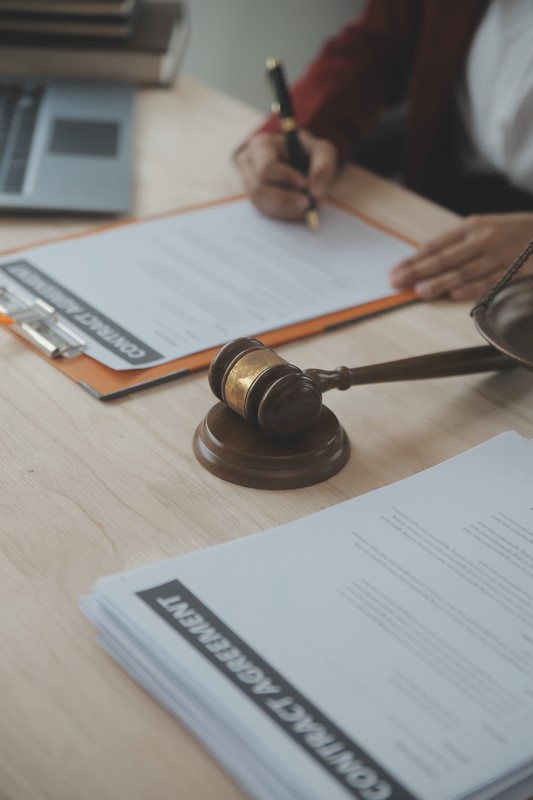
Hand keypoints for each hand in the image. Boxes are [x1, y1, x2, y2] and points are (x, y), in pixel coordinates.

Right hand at [234, 130, 337, 220]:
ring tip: (309, 206)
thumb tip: (315, 192)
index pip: (266, 167)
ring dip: (287, 209)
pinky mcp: (254, 200)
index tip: (304, 183)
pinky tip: (300, 211)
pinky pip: (266, 213)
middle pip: (259, 188)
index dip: (285, 178)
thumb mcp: (322, 151)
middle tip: (308, 203)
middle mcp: (248, 165)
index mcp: (260, 146)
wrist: (300, 162)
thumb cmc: (308, 153)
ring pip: (262, 204)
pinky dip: (286, 215)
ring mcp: (248, 184)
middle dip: (285, 199)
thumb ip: (323, 166)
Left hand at [389, 213, 532, 300]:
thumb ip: (457, 245)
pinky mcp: (514, 270)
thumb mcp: (483, 227)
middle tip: (397, 283)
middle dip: (418, 272)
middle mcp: (482, 239)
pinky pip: (490, 281)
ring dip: (440, 283)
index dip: (414, 260)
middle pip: (445, 258)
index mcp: (471, 226)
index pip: (436, 245)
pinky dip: (472, 289)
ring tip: (419, 292)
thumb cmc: (510, 231)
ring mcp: (498, 255)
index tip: (394, 272)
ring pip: (464, 272)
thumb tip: (425, 263)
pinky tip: (454, 295)